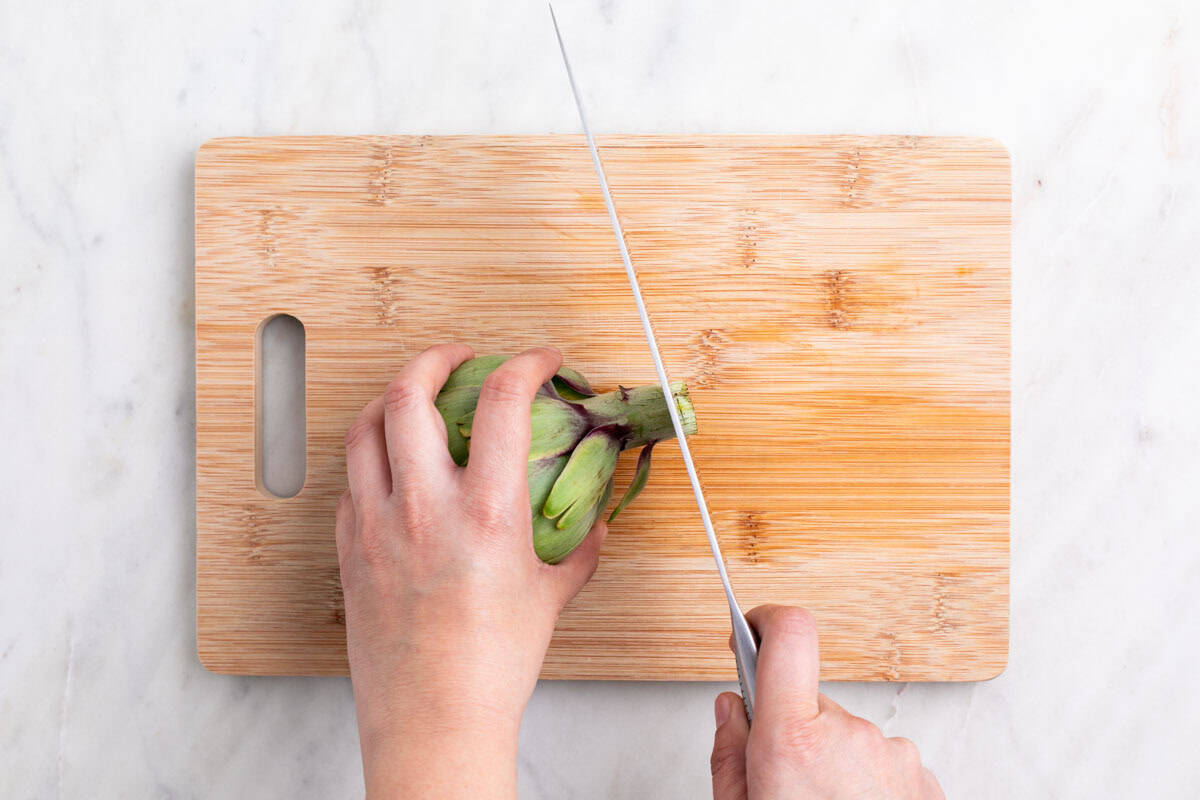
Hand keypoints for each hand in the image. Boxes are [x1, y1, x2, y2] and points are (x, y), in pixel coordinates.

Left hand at [336, 344, 606, 799]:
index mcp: (485, 511)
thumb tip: (591, 522)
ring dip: (391, 399)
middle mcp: (424, 507)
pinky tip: (391, 468)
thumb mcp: (550, 597)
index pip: (502, 401)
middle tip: (459, 356)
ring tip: (413, 396)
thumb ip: (576, 550)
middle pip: (408, 392)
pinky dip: (371, 459)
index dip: (525, 362)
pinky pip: (349, 482)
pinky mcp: (351, 549)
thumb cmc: (490, 668)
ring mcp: (378, 525)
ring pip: (364, 429)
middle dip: (435, 357)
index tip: (540, 359)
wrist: (434, 720)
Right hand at [710, 606, 943, 799]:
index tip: (753, 626)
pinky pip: (880, 761)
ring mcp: (892, 755)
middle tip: (782, 783)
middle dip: (793, 730)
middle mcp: (848, 735)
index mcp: (793, 739)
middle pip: (809, 701)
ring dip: (832, 763)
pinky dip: (864, 783)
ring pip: (847, 736)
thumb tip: (732, 709)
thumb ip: (730, 753)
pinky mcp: (920, 776)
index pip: (789, 635)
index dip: (766, 620)